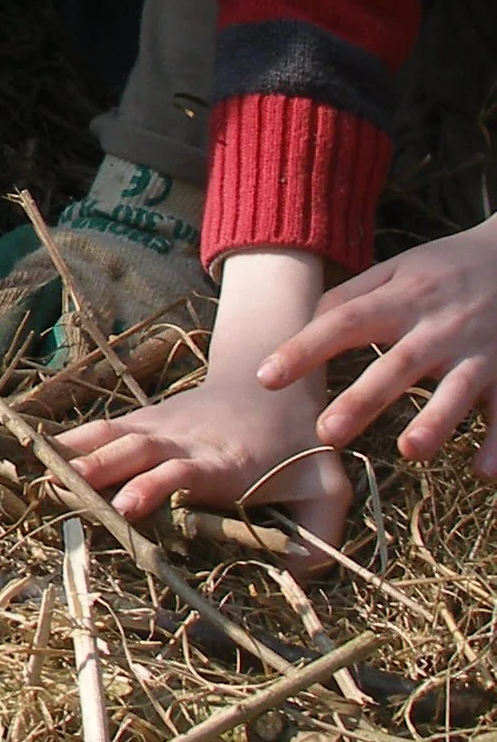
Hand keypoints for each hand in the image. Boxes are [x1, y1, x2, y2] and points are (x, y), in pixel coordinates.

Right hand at [60, 379, 349, 544]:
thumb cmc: (302, 447)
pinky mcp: (143, 423)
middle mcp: (182, 442)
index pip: (182, 472)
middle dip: (97, 469)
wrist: (273, 383)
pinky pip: (101, 430)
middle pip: (132, 452)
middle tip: (59, 488)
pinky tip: (33, 451)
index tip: (129, 505)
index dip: (156, 486)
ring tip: (33, 469)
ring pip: (110, 435)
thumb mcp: (327, 490)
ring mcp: (159, 428)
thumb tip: (294, 580)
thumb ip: (319, 535)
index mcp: (221, 462)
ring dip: (73, 452)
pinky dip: (67, 440)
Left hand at [260, 220, 496, 474]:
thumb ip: (353, 295)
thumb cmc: (448, 267)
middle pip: (397, 365)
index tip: (266, 377)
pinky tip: (482, 474)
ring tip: (409, 451)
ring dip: (435, 421)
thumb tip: (305, 323)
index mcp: (402, 300)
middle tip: (325, 433)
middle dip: (363, 400)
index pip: (344, 322)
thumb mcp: (398, 268)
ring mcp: (479, 352)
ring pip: (457, 391)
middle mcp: (438, 328)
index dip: (304, 348)